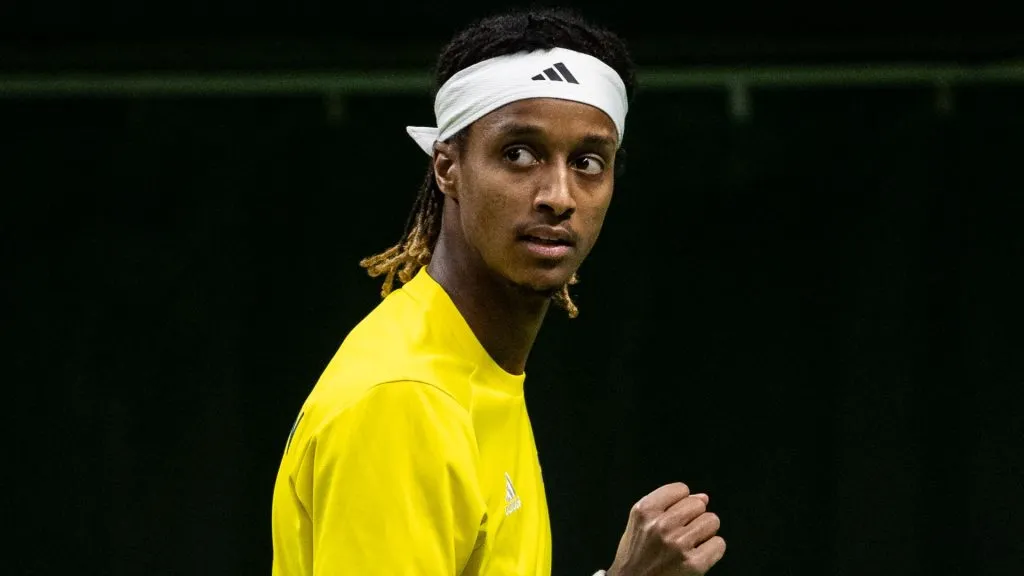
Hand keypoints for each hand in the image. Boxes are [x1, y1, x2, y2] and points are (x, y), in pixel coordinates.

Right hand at [606, 482, 725, 575]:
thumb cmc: (636, 556)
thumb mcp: (641, 524)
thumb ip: (667, 506)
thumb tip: (703, 497)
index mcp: (644, 510)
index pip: (681, 490)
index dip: (681, 502)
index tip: (676, 516)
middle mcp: (660, 525)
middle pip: (698, 504)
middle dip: (694, 517)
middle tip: (683, 533)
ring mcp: (678, 545)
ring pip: (711, 521)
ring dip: (705, 532)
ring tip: (691, 544)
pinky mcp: (693, 564)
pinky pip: (718, 544)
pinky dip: (712, 550)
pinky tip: (698, 556)